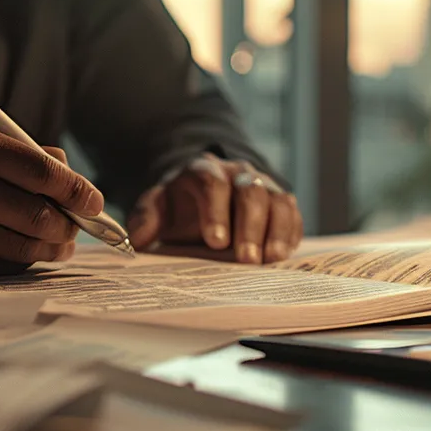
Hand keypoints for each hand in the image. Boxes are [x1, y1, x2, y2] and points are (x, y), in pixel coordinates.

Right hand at [0, 125, 100, 276]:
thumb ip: (19, 153)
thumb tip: (70, 174)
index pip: (43, 172)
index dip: (77, 191)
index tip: (93, 202)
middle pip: (39, 216)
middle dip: (68, 227)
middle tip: (76, 229)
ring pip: (24, 247)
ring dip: (51, 250)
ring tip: (59, 245)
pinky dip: (20, 262)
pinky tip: (24, 253)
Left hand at [126, 153, 301, 263]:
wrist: (204, 198)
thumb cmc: (180, 207)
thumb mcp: (157, 208)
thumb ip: (146, 219)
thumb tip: (138, 240)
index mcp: (204, 170)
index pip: (212, 183)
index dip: (215, 211)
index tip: (215, 242)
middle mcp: (238, 173)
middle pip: (251, 191)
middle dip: (250, 225)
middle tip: (246, 259)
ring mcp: (264, 185)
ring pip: (278, 200)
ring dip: (276, 230)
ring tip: (271, 259)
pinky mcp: (281, 204)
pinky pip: (292, 214)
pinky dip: (290, 234)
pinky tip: (283, 255)